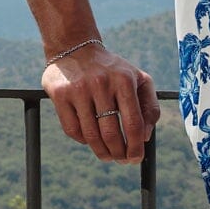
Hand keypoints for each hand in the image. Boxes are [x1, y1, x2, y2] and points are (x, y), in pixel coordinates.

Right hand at [42, 44, 159, 162]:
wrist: (76, 48)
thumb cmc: (113, 70)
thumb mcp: (138, 80)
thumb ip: (149, 107)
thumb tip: (144, 137)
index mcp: (124, 80)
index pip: (133, 124)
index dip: (135, 147)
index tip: (135, 159)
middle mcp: (101, 84)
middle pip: (111, 133)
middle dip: (118, 154)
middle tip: (121, 160)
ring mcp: (78, 89)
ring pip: (91, 135)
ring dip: (101, 152)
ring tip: (107, 156)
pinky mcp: (60, 94)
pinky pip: (72, 129)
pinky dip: (83, 141)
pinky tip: (90, 141)